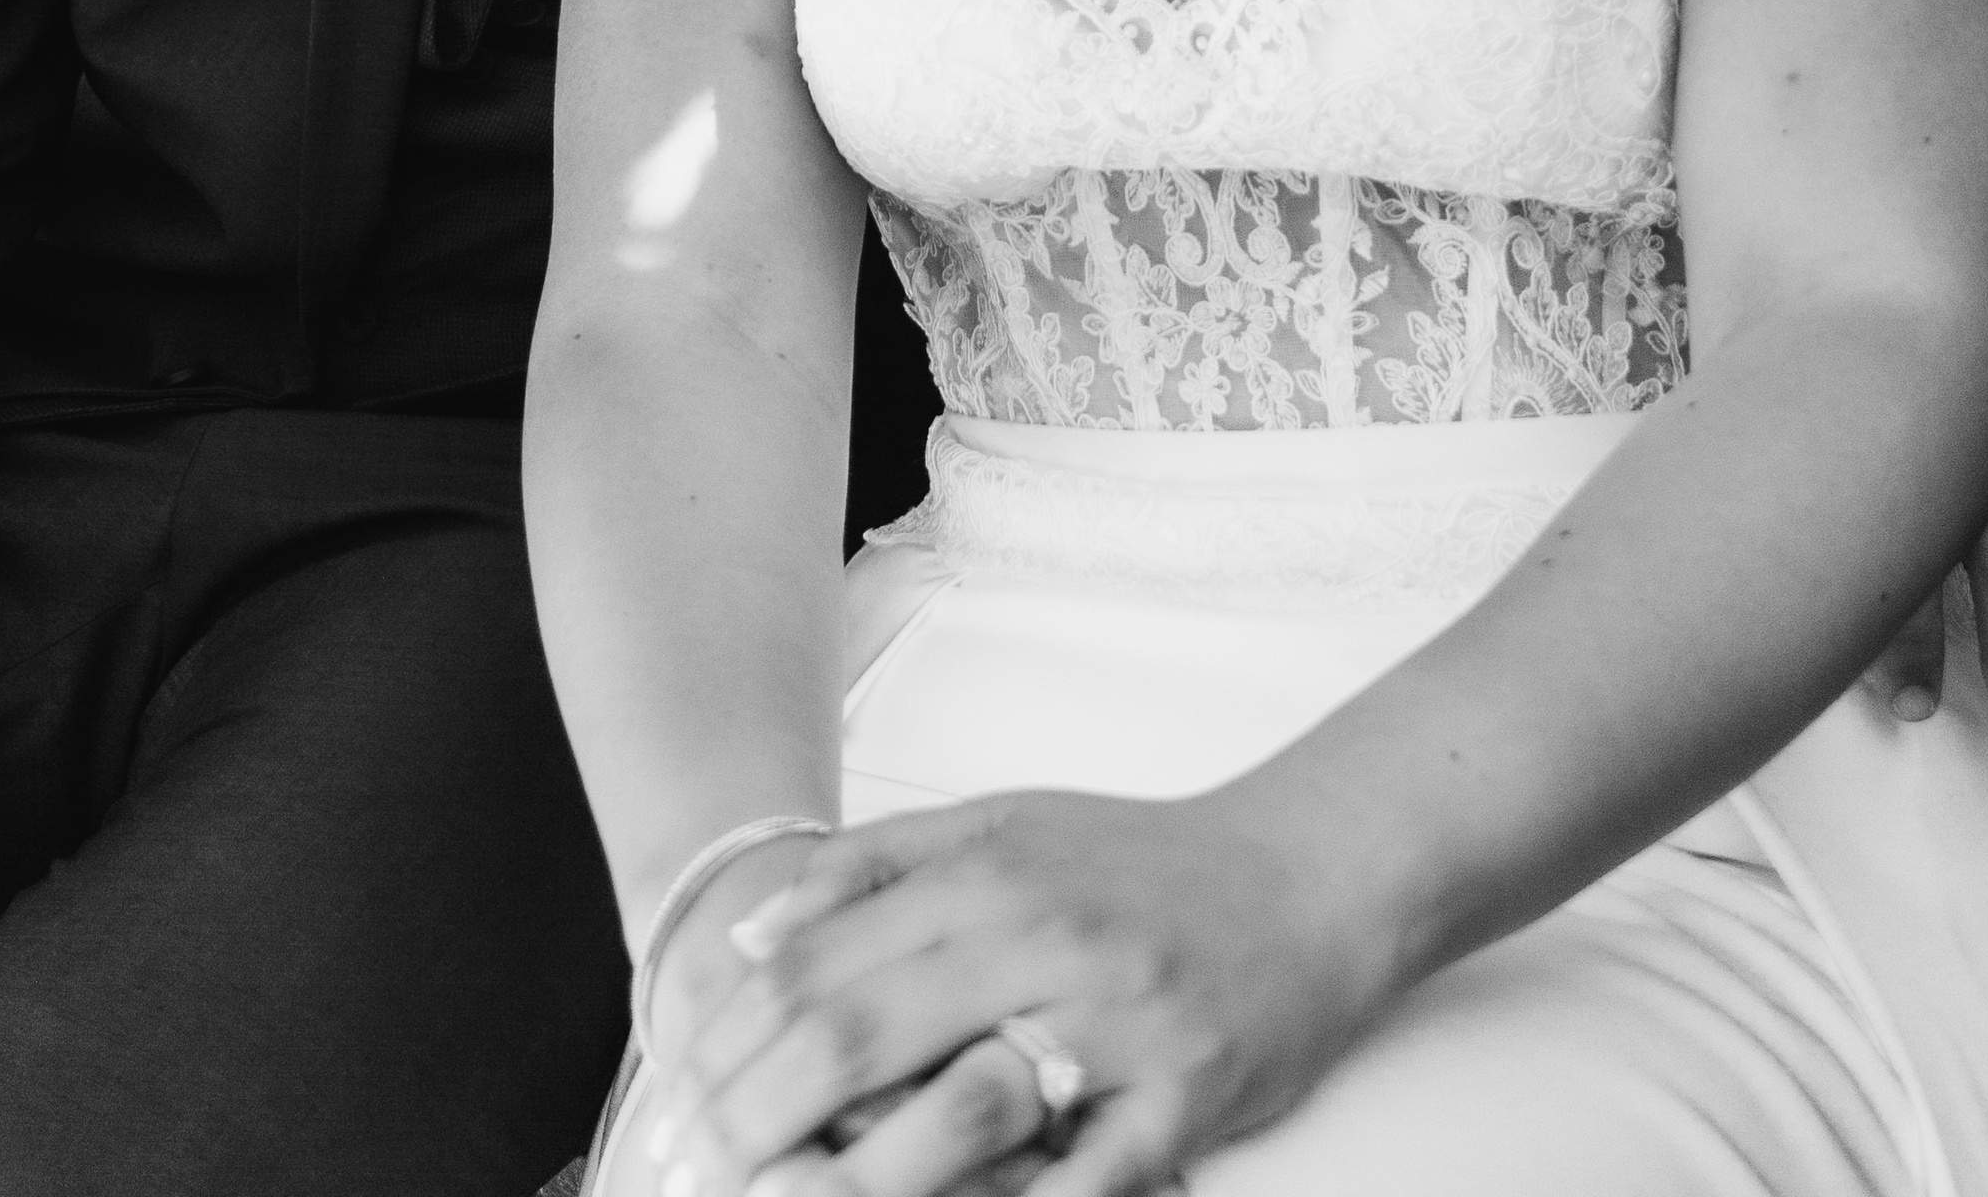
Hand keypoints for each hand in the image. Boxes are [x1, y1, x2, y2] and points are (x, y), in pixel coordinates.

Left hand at [640, 786, 1371, 1196]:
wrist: (1312, 876)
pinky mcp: (1183, 1100)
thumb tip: (752, 930)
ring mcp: (1115, 1022)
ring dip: (856, 1184)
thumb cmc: (1143, 864)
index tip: (675, 1101)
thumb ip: (877, 868)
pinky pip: (1083, 1183)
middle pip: (861, 1033)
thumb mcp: (1005, 825)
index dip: (730, 1039)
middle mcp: (1043, 937)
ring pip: (960, 1112)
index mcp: (990, 869)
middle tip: (698, 1171)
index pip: (821, 960)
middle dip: (758, 1116)